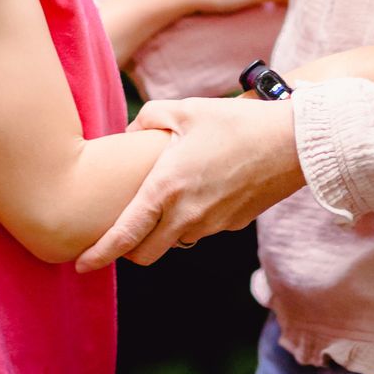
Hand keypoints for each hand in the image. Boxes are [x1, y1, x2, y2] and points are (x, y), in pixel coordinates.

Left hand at [74, 94, 303, 270]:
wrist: (293, 143)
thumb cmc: (237, 123)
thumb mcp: (186, 110)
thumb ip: (149, 119)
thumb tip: (132, 130)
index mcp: (166, 189)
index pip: (123, 236)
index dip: (98, 254)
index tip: (80, 264)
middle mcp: (186, 215)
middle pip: (145, 254)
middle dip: (128, 249)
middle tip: (120, 232)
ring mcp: (212, 225)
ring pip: (174, 242)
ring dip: (161, 232)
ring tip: (163, 202)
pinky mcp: (234, 224)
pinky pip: (202, 229)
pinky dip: (191, 220)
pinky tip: (200, 190)